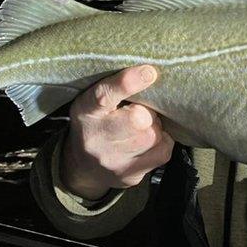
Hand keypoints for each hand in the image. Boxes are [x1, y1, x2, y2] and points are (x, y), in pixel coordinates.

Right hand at [59, 65, 173, 199]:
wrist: (84, 167)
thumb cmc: (96, 122)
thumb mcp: (94, 101)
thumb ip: (116, 88)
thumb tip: (151, 73)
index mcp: (86, 111)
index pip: (104, 95)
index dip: (127, 83)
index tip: (149, 72)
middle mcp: (96, 137)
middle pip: (138, 120)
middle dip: (146, 111)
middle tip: (140, 110)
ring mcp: (113, 160)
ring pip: (153, 135)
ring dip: (155, 126)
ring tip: (143, 126)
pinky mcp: (130, 175)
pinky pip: (163, 152)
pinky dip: (162, 141)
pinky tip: (150, 140)